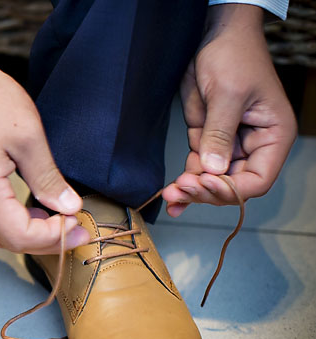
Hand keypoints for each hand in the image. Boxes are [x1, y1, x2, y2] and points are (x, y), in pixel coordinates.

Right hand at [0, 30, 88, 253]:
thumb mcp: (28, 137)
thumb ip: (48, 178)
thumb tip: (70, 208)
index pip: (19, 235)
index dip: (52, 237)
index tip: (80, 224)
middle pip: (7, 240)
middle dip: (44, 242)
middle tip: (79, 231)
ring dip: (31, 234)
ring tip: (62, 221)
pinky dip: (16, 221)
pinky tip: (39, 209)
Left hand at [163, 4, 296, 216]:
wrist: (214, 36)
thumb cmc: (234, 56)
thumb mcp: (227, 94)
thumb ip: (220, 133)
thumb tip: (213, 170)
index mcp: (273, 136)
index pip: (258, 180)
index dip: (231, 188)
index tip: (205, 182)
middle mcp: (254, 146)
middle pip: (232, 185)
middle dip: (205, 191)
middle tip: (179, 190)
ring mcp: (228, 144)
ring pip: (211, 180)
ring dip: (190, 191)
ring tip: (169, 195)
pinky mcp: (206, 139)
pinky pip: (197, 168)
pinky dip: (184, 182)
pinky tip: (171, 199)